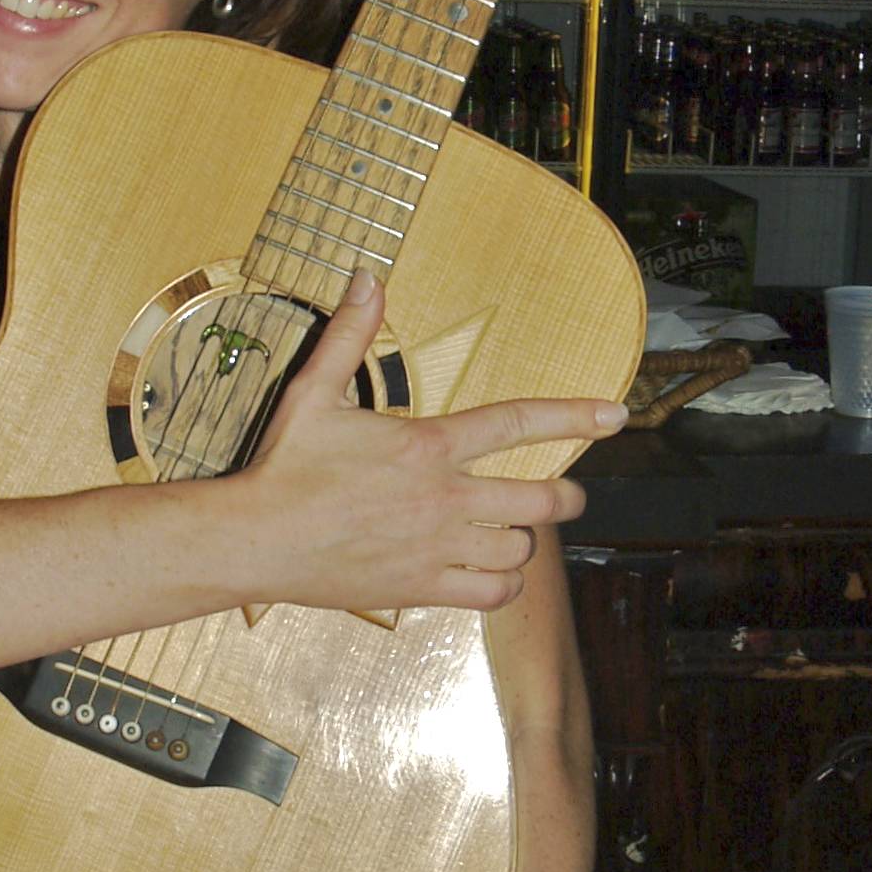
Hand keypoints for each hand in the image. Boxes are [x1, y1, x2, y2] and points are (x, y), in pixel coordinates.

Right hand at [235, 268, 626, 617]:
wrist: (255, 539)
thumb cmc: (284, 465)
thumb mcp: (313, 391)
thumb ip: (351, 335)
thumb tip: (367, 277)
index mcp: (427, 445)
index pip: (518, 422)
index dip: (575, 416)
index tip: (616, 414)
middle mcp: (444, 497)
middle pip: (541, 499)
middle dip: (565, 496)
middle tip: (565, 494)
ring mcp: (437, 547)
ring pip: (520, 549)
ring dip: (526, 540)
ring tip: (514, 532)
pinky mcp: (423, 588)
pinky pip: (492, 593)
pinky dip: (504, 585)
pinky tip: (493, 573)